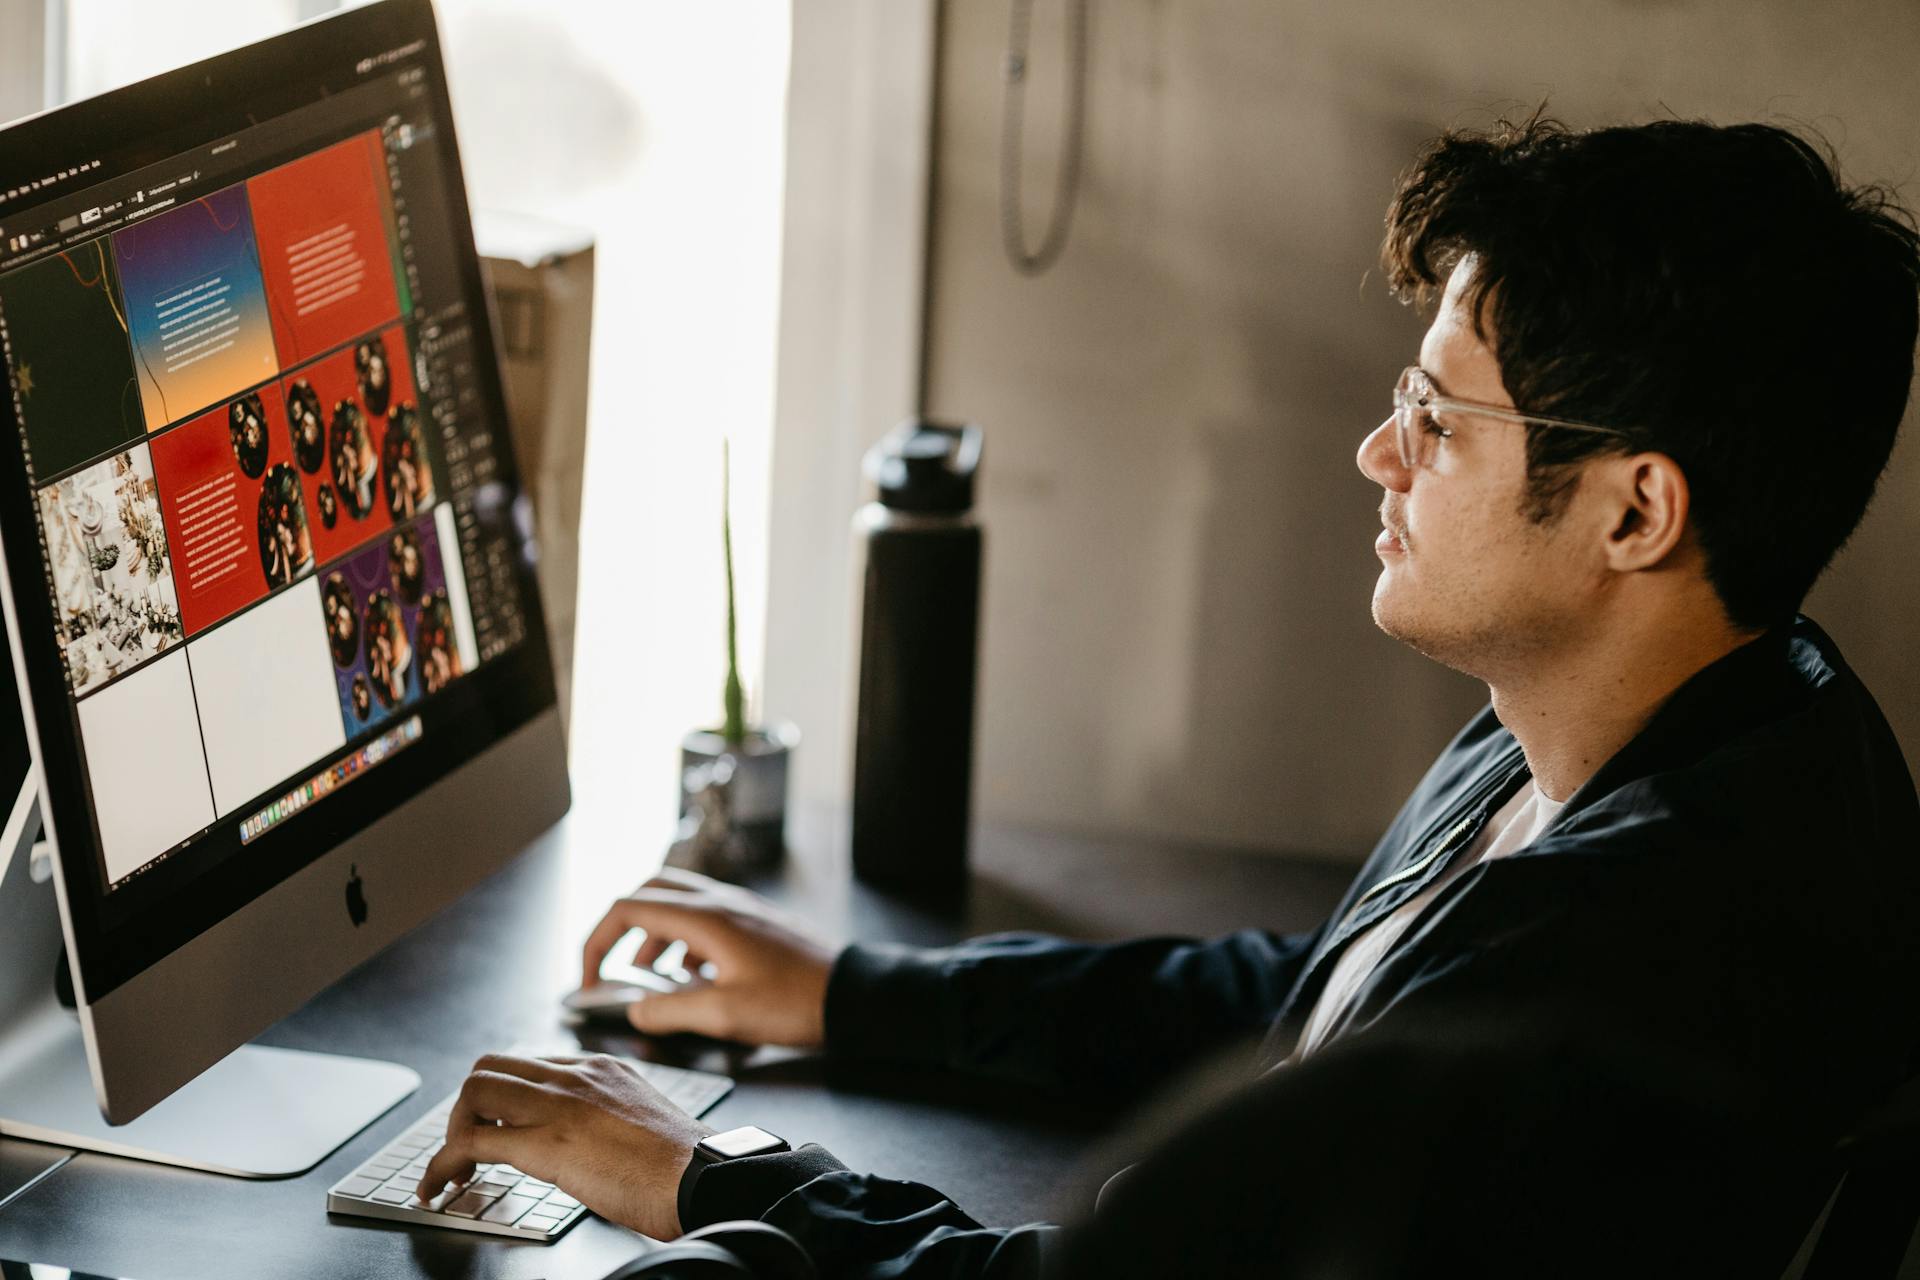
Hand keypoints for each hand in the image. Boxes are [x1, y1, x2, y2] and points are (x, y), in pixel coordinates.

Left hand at [418, 1052, 713, 1239]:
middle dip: (468, 1107)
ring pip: (474, 1092)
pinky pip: (472, 1141)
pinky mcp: (546, 1143)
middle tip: (469, 1146)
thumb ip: (608, 1118)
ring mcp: (559, 1104)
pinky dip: (443, 1165)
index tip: (496, 1127)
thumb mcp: (643, 1120)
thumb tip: (585, 1146)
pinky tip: (440, 1187)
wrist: (703, 1177)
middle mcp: (576, 1076)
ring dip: (452, 1131)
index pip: (529, 1065)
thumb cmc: (686, 1164)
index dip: (502, 1098)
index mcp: (601, 1069)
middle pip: (491, 1066)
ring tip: (453, 1169)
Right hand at [580, 867, 838, 1048]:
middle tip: (611, 966)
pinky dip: (684, 943)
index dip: (597, 942)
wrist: (855, 993)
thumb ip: (669, 1011)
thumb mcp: (723, 1015)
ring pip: (679, 905)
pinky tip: (692, 980)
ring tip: (649, 979)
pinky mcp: (757, 925)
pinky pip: (706, 920)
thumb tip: (634, 1011)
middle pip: (650, 892)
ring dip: (654, 936)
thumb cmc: (794, 1003)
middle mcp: (720, 903)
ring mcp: (741, 910)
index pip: (628, 908)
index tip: (588, 980)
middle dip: (621, 927)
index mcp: (705, 918)